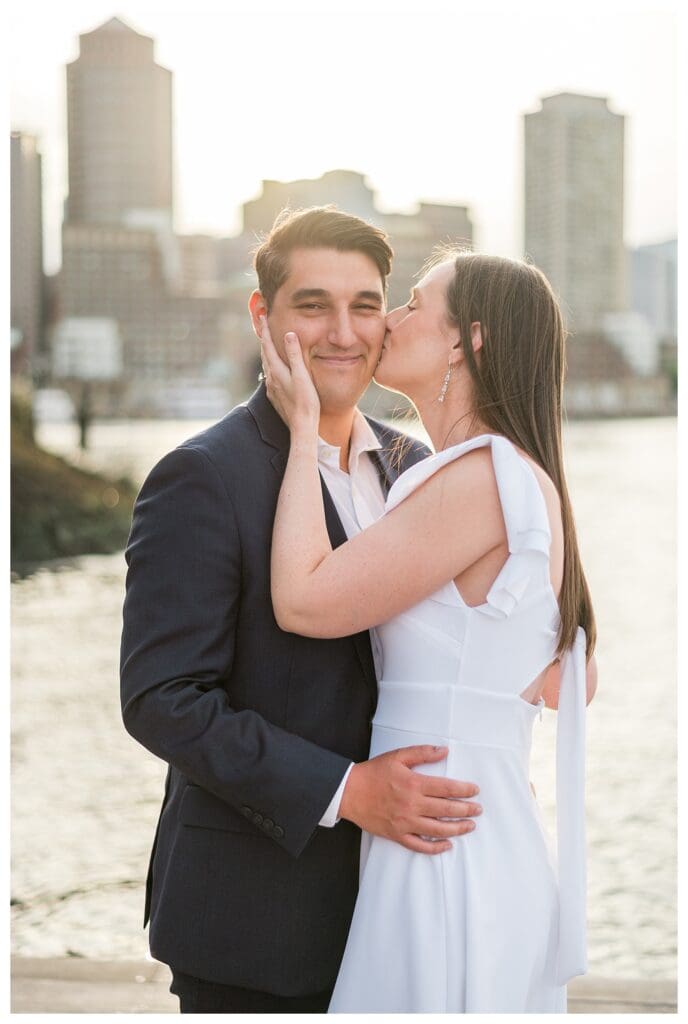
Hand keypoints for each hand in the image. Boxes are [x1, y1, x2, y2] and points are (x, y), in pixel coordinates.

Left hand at [260, 318, 319, 435]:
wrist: (302, 426)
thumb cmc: (306, 401)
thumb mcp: (302, 375)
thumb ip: (294, 354)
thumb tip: (288, 334)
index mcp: (276, 371)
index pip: (267, 345)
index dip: (265, 330)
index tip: (262, 315)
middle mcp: (270, 378)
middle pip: (264, 354)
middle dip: (264, 338)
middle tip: (262, 324)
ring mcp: (272, 388)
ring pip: (267, 365)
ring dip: (267, 352)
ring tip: (268, 343)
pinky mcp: (275, 397)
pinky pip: (270, 376)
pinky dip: (271, 365)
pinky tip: (275, 368)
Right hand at [339, 745, 481, 853]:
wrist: (349, 792)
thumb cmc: (374, 772)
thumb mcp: (398, 756)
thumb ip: (422, 753)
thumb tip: (444, 751)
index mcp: (413, 784)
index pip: (446, 788)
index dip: (464, 790)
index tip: (475, 790)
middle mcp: (412, 805)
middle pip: (446, 809)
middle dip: (466, 809)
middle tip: (478, 809)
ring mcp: (405, 822)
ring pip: (437, 829)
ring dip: (457, 828)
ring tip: (470, 826)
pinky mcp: (397, 835)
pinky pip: (419, 845)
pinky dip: (435, 848)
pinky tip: (447, 845)